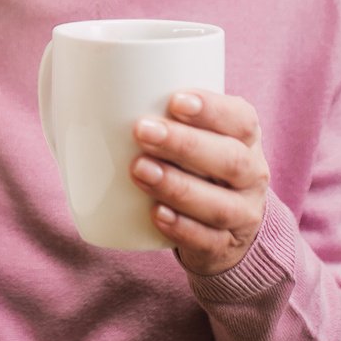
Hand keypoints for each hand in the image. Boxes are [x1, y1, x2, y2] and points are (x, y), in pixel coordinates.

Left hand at [130, 89, 270, 275]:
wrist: (227, 227)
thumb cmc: (196, 165)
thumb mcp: (195, 135)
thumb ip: (164, 114)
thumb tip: (90, 93)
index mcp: (246, 138)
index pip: (241, 120)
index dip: (212, 109)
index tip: (175, 100)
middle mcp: (251, 175)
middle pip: (230, 159)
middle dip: (184, 145)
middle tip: (142, 131)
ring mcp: (242, 214)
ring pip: (219, 204)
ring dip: (177, 187)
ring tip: (139, 170)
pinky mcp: (224, 247)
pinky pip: (208, 241)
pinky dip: (181, 228)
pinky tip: (156, 214)